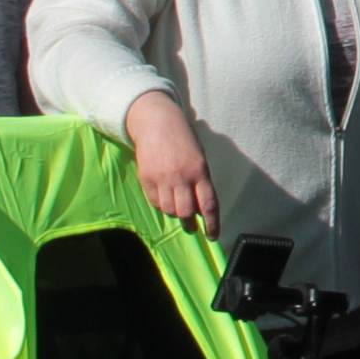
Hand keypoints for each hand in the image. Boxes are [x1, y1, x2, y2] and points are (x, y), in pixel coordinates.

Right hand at [128, 91, 217, 231]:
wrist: (157, 122)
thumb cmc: (183, 141)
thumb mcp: (199, 159)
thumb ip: (201, 183)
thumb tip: (201, 209)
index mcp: (200, 171)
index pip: (209, 205)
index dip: (212, 224)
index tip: (212, 236)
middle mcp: (182, 177)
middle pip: (187, 212)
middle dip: (190, 224)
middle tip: (191, 227)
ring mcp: (162, 178)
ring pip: (170, 210)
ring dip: (175, 214)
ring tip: (178, 212)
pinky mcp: (147, 178)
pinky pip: (155, 201)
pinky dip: (162, 205)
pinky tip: (165, 200)